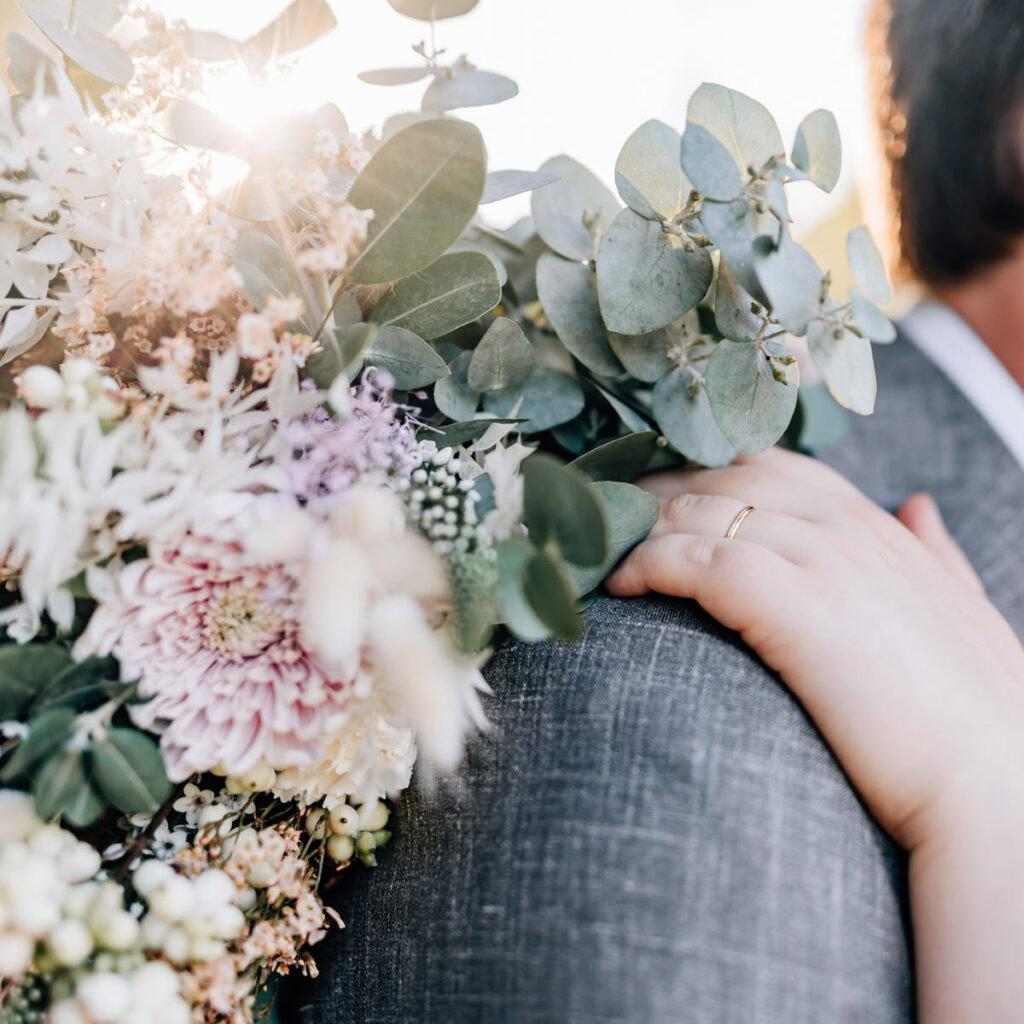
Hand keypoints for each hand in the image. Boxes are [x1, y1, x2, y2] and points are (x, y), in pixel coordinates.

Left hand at [605, 447, 1023, 851]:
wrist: (998, 791)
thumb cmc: (977, 714)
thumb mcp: (964, 610)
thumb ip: (938, 554)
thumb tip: (919, 505)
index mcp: (876, 525)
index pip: (770, 466)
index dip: (704, 475)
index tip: (655, 500)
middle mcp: (846, 527)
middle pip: (722, 478)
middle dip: (656, 494)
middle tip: (604, 522)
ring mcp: (822, 560)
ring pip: (701, 512)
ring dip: (638, 528)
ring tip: (597, 555)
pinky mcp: (795, 606)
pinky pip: (698, 563)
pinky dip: (649, 564)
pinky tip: (620, 586)